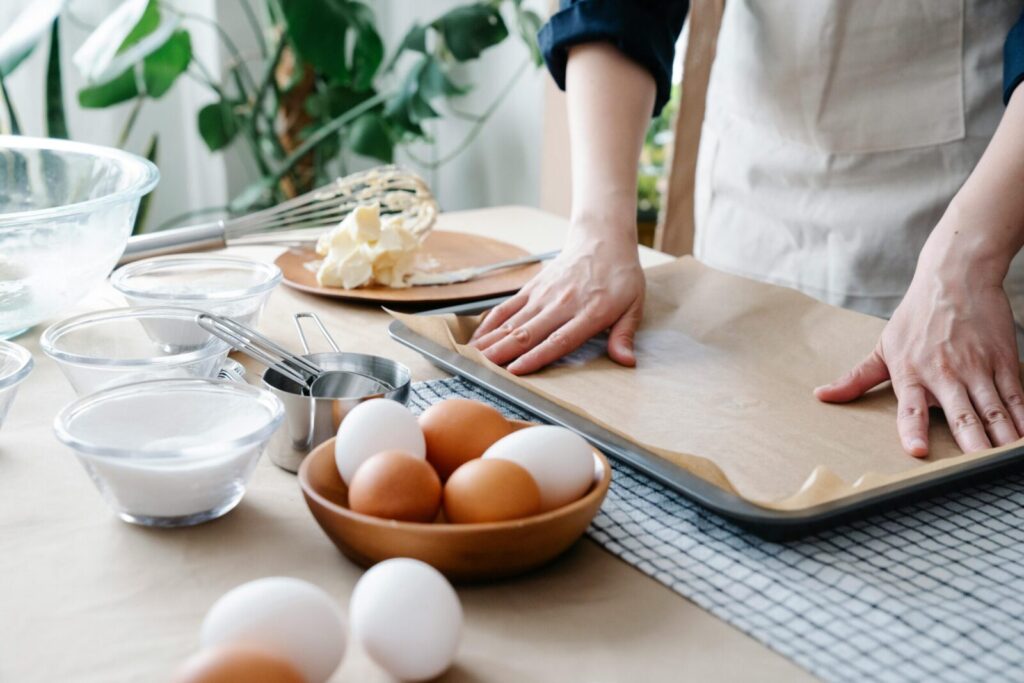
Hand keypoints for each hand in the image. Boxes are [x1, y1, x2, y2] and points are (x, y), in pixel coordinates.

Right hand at [469, 222, 644, 374]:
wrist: (602, 239)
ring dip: (492, 340)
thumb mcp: (634, 305)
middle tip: (484, 370)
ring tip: (473, 358)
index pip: (558, 340)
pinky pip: (508, 307)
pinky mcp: (533, 288)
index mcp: (589, 313)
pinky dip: (491, 322)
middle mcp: (562, 304)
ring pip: (514, 322)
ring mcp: (544, 295)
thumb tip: (627, 361)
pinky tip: (478, 336)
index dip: (536, 357)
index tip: (516, 370)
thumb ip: (625, 334)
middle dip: (504, 353)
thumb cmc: (620, 275)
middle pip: (529, 333)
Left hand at [815, 236, 1023, 455]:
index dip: (912, 429)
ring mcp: (977, 369)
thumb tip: (822, 396)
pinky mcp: (1003, 362)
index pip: (909, 407)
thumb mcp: (882, 347)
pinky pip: (1016, 396)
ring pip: (993, 410)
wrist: (955, 277)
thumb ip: (855, 378)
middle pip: (960, 414)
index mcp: (911, 373)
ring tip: (1005, 457)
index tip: (918, 451)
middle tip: (977, 465)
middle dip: (971, 443)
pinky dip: (1023, 419)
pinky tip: (1023, 438)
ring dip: (1002, 437)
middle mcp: (945, 374)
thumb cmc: (915, 316)